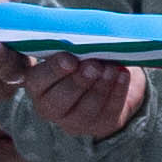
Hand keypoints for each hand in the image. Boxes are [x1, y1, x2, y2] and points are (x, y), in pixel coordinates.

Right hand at [22, 52, 144, 141]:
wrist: (110, 77)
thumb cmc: (84, 57)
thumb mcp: (73, 49)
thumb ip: (72, 44)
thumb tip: (83, 35)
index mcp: (39, 85)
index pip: (38, 81)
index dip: (53, 71)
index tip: (70, 59)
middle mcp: (52, 107)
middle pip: (60, 100)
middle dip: (79, 81)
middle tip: (93, 65)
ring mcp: (76, 121)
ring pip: (86, 109)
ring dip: (100, 87)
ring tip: (111, 68)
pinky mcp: (100, 126)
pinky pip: (108, 112)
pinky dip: (117, 93)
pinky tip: (123, 76)